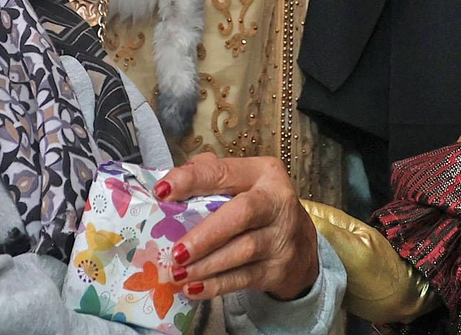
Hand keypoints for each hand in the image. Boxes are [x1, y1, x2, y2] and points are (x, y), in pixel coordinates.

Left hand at [156, 154, 319, 302]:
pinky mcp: (278, 268)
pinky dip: (216, 285)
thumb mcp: (241, 184)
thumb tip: (168, 187)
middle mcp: (277, 202)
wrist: (298, 244)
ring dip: (206, 264)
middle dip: (205, 234)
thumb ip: (209, 177)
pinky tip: (193, 288)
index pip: (223, 172)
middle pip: (242, 214)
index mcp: (262, 173)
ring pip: (243, 250)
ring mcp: (281, 237)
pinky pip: (244, 278)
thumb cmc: (257, 209)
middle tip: (176, 251)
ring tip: (177, 273)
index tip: (161, 193)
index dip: (191, 180)